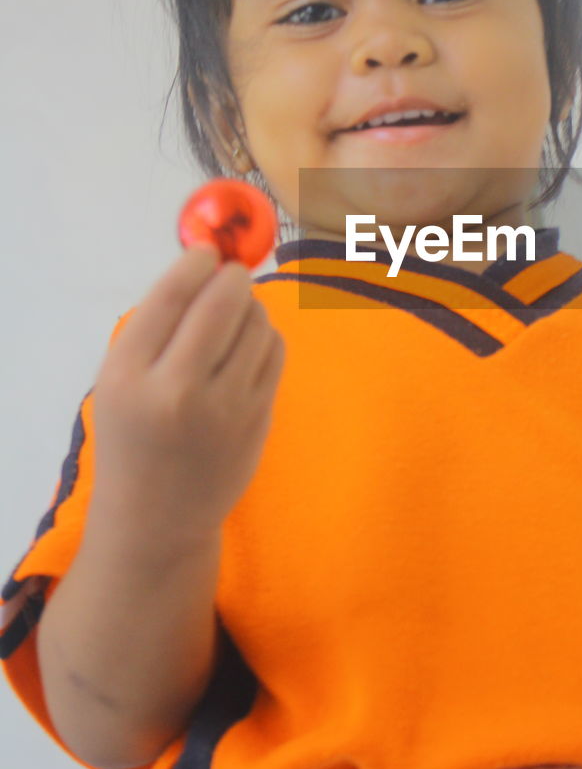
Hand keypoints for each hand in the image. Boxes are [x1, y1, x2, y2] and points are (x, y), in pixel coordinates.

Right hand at [90, 246, 284, 543]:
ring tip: (232, 318)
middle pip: (223, 302)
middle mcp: (177, 391)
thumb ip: (156, 325)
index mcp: (128, 376)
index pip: (171, 296)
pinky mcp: (259, 419)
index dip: (196, 262)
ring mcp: (225, 409)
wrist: (157, 518)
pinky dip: (265, 336)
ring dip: (251, 306)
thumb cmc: (134, 435)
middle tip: (228, 276)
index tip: (207, 251)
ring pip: (258, 323)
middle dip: (232, 277)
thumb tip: (207, 259)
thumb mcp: (118, 380)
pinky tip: (247, 347)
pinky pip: (275, 351)